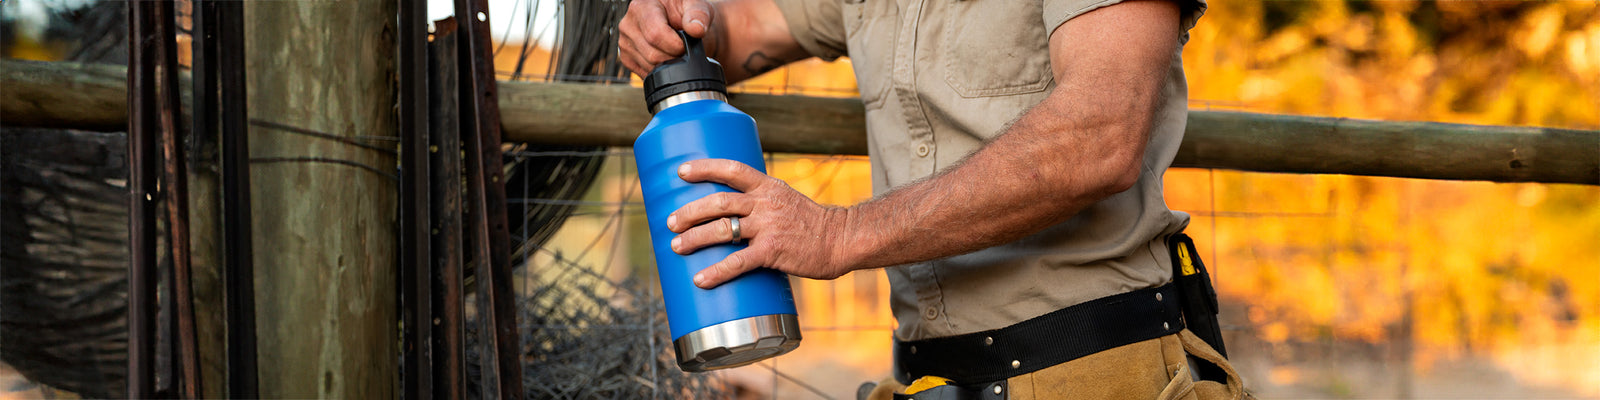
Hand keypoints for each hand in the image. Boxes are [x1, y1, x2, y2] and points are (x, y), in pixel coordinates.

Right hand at [619, 0, 715, 77]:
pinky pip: (645, 74)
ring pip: (649, 67)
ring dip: (669, 65)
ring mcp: (625, 43)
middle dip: (674, 57)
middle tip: (684, 49)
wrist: (681, 23)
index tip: (686, 44)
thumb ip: (699, 14)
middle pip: (652, 54)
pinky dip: (660, 72)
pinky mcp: (627, 58)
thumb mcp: (697, 6)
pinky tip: (667, 57)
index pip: (655, 34)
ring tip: (675, 50)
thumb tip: (696, 29)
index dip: (675, 45)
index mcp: (641, 7)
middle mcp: (628, 24)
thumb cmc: (686, 12)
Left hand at [667, 159, 853, 287]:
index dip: (704, 168)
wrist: (841, 240)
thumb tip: (729, 212)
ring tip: (677, 247)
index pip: (732, 169)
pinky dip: (716, 272)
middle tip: (671, 223)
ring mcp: (769, 227)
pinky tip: (701, 279)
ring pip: (722, 229)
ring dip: (694, 238)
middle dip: (689, 212)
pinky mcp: (773, 251)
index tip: (681, 172)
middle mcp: (765, 203)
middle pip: (718, 201)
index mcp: (768, 187)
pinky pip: (737, 262)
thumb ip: (760, 203)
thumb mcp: (786, 199)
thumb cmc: (812, 223)